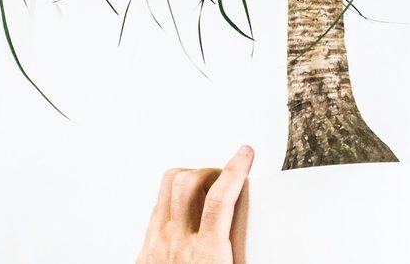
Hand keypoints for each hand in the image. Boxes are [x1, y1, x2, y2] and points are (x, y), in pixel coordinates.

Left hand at [136, 145, 253, 263]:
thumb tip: (263, 244)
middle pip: (187, 183)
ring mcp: (157, 244)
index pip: (219, 200)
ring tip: (204, 188)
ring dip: (188, 179)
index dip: (235, 170)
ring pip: (167, 187)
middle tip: (224, 177)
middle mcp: (178, 244)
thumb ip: (243, 250)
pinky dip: (173, 200)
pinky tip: (185, 210)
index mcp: (206, 254)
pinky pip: (157, 209)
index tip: (245, 154)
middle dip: (210, 171)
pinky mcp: (145, 250)